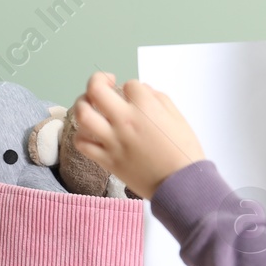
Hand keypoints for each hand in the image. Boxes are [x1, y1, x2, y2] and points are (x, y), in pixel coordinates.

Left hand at [70, 72, 205, 199]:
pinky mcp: (106, 160)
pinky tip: (90, 132)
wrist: (181, 185)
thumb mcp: (178, 118)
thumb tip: (143, 91)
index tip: (136, 96)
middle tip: (105, 83)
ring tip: (90, 104)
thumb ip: (158, 99)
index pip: (129, 84)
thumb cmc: (183, 153)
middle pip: (96, 90)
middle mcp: (125, 121)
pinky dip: (82, 135)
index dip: (133, 88)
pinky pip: (82, 143)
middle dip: (98, 80)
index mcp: (146, 108)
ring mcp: (112, 141)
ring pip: (82, 114)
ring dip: (83, 104)